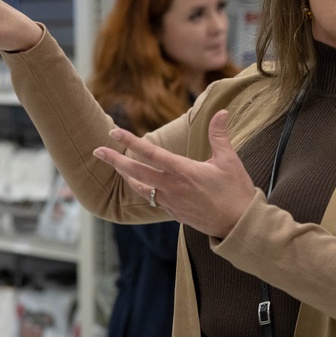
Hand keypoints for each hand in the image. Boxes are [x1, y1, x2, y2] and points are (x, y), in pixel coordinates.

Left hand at [93, 109, 256, 237]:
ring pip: (140, 188)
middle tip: (96, 151)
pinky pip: (152, 199)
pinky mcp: (174, 213)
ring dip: (127, 175)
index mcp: (183, 171)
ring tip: (117, 167)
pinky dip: (143, 189)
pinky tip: (142, 185)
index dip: (130, 141)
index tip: (114, 132)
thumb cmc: (236, 191)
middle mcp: (172, 187)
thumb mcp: (229, 160)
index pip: (150, 153)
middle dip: (114, 161)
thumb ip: (220, 135)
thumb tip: (222, 112)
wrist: (238, 224)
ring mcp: (171, 202)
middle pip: (136, 172)